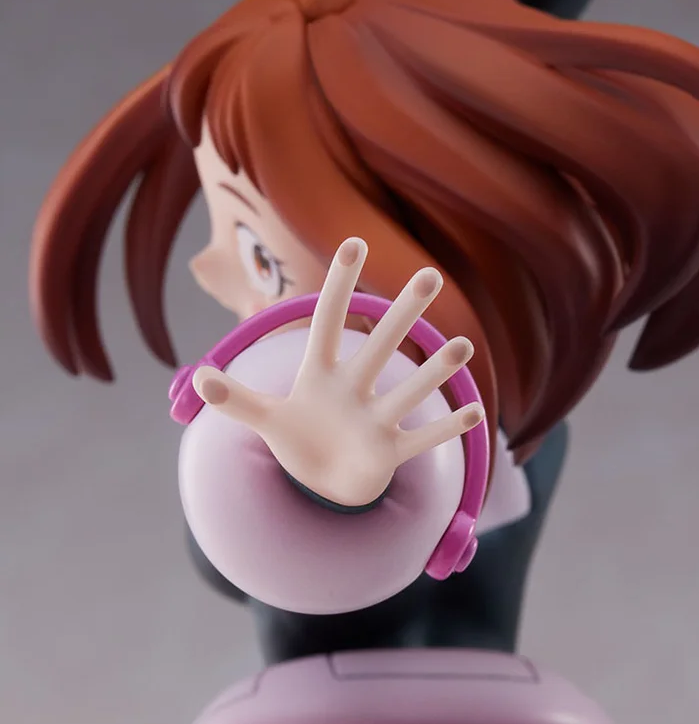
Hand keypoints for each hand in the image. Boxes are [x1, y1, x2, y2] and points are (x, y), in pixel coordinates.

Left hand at [192, 237, 484, 507]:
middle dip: (402, 314)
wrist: (328, 479)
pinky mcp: (389, 452)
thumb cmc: (302, 440)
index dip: (338, 286)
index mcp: (321, 375)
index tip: (354, 244)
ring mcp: (375, 420)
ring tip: (462, 345)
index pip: (327, 322)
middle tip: (429, 275)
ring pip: (408, 391)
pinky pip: (422, 439)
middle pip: (379, 346)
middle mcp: (354, 389)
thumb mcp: (265, 419)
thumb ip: (236, 399)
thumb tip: (198, 378)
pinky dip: (446, 429)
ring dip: (434, 372)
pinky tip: (475, 410)